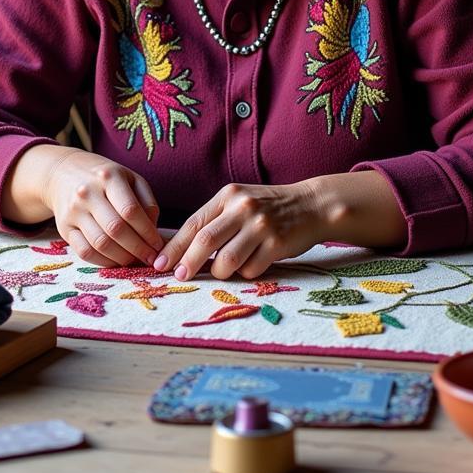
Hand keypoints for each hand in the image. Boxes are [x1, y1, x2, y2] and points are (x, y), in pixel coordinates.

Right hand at [42, 151, 163, 267]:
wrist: (64, 172)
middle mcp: (87, 193)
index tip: (158, 245)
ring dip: (122, 258)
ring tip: (135, 260)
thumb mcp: (131, 179)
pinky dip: (104, 261)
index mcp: (109, 177)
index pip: (131, 210)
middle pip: (115, 229)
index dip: (148, 232)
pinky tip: (116, 260)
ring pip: (100, 243)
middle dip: (137, 248)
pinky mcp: (64, 228)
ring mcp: (73, 211)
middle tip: (150, 258)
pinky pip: (85, 252)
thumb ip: (147, 203)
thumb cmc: (106, 179)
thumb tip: (153, 233)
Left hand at [153, 182, 323, 281]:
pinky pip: (250, 269)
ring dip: (219, 272)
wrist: (311, 205)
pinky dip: (245, 272)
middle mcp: (243, 207)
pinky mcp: (277, 244)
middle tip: (180, 276)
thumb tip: (182, 252)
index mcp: (228, 196)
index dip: (175, 246)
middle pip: (205, 241)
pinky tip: (252, 264)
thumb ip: (215, 221)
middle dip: (188, 263)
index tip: (161, 263)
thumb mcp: (239, 202)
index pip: (194, 223)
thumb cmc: (268, 208)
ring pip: (226, 260)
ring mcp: (261, 225)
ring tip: (221, 271)